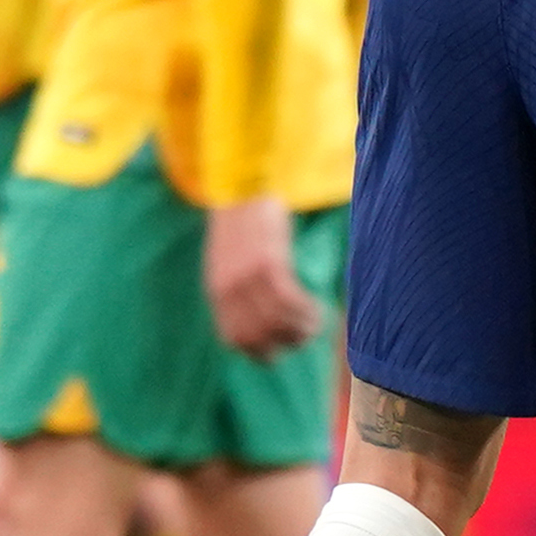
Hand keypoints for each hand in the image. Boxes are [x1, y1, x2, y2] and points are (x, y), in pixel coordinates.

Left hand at [201, 195, 321, 356]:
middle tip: (307, 334)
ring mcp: (246, 278)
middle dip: (286, 344)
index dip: (260, 352)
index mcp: (217, 291)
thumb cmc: (242, 220)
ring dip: (303, 329)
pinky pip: (290, 301)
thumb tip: (263, 315)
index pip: (235, 340)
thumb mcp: (229, 258)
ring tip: (318, 321)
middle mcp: (228, 289)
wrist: (242, 183)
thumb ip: (238, 287)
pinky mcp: (267, 263)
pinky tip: (319, 308)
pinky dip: (307, 311)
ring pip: (278, 322)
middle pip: (258, 338)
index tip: (281, 349)